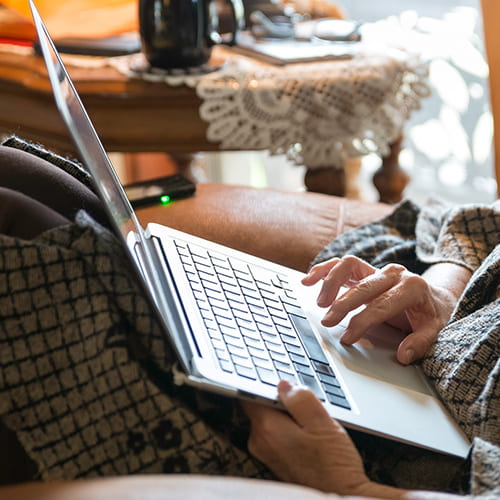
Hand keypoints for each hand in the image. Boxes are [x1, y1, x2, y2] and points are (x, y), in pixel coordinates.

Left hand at [242, 380, 370, 494]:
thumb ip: (301, 399)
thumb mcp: (323, 423)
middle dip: (280, 398)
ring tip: (312, 421)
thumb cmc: (335, 467)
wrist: (343, 499)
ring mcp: (266, 453)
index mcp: (267, 428)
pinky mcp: (276, 461)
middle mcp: (260, 442)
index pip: (250, 393)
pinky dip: (290, 428)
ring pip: (270, 419)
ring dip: (287, 414)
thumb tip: (284, 384)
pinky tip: (310, 434)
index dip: (263, 381)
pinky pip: (277, 434)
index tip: (276, 374)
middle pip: (261, 405)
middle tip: (305, 400)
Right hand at [302, 256, 465, 364]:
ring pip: (349, 265)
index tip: (347, 338)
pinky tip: (310, 279)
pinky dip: (325, 269)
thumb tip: (404, 355)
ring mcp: (378, 269)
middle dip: (342, 304)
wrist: (436, 295)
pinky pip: (342, 264)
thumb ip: (420, 343)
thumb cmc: (433, 314)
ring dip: (331, 282)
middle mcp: (394, 273)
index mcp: (413, 287)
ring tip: (319, 302)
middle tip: (328, 322)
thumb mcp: (436, 330)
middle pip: (362, 286)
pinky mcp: (367, 269)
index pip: (381, 305)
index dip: (362, 321)